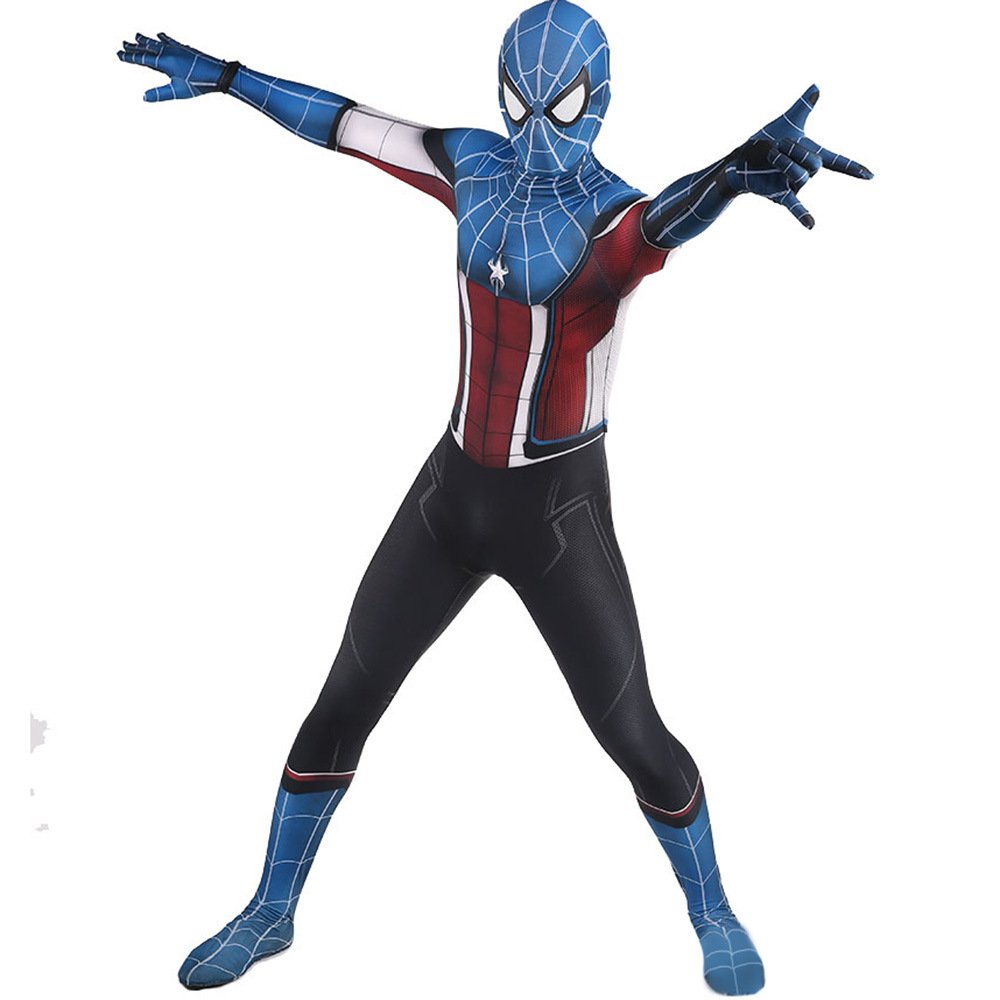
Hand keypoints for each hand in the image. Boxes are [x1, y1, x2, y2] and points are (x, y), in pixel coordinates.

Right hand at [117, 32, 228, 101]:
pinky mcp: (185, 48)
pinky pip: (170, 40)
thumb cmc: (199, 84)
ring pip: (157, 42)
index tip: (119, 54)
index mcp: (165, 62)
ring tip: (136, 36)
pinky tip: (159, 35)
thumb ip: (160, 94)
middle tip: (123, 44)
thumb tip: (144, 97)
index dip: (130, 57)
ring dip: (145, 40)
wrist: (218, 73)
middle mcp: (169, 52)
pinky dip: (162, 38)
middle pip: (147, 48)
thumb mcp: (178, 92)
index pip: (143, 59)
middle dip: (134, 47)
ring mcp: (177, 48)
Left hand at [725, 84, 872, 228]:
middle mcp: (806, 173)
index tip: (870, 176)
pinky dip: (802, 215)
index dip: (853, 168)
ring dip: (784, 161)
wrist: (743, 158)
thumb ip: (803, 107)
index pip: (837, 161)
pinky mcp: (779, 194)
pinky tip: (811, 225)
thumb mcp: (787, 121)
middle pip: (814, 164)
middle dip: (795, 151)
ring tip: (771, 157)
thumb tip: (816, 87)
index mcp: (811, 156)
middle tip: (778, 146)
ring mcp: (793, 185)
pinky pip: (794, 206)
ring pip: (801, 176)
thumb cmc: (766, 141)